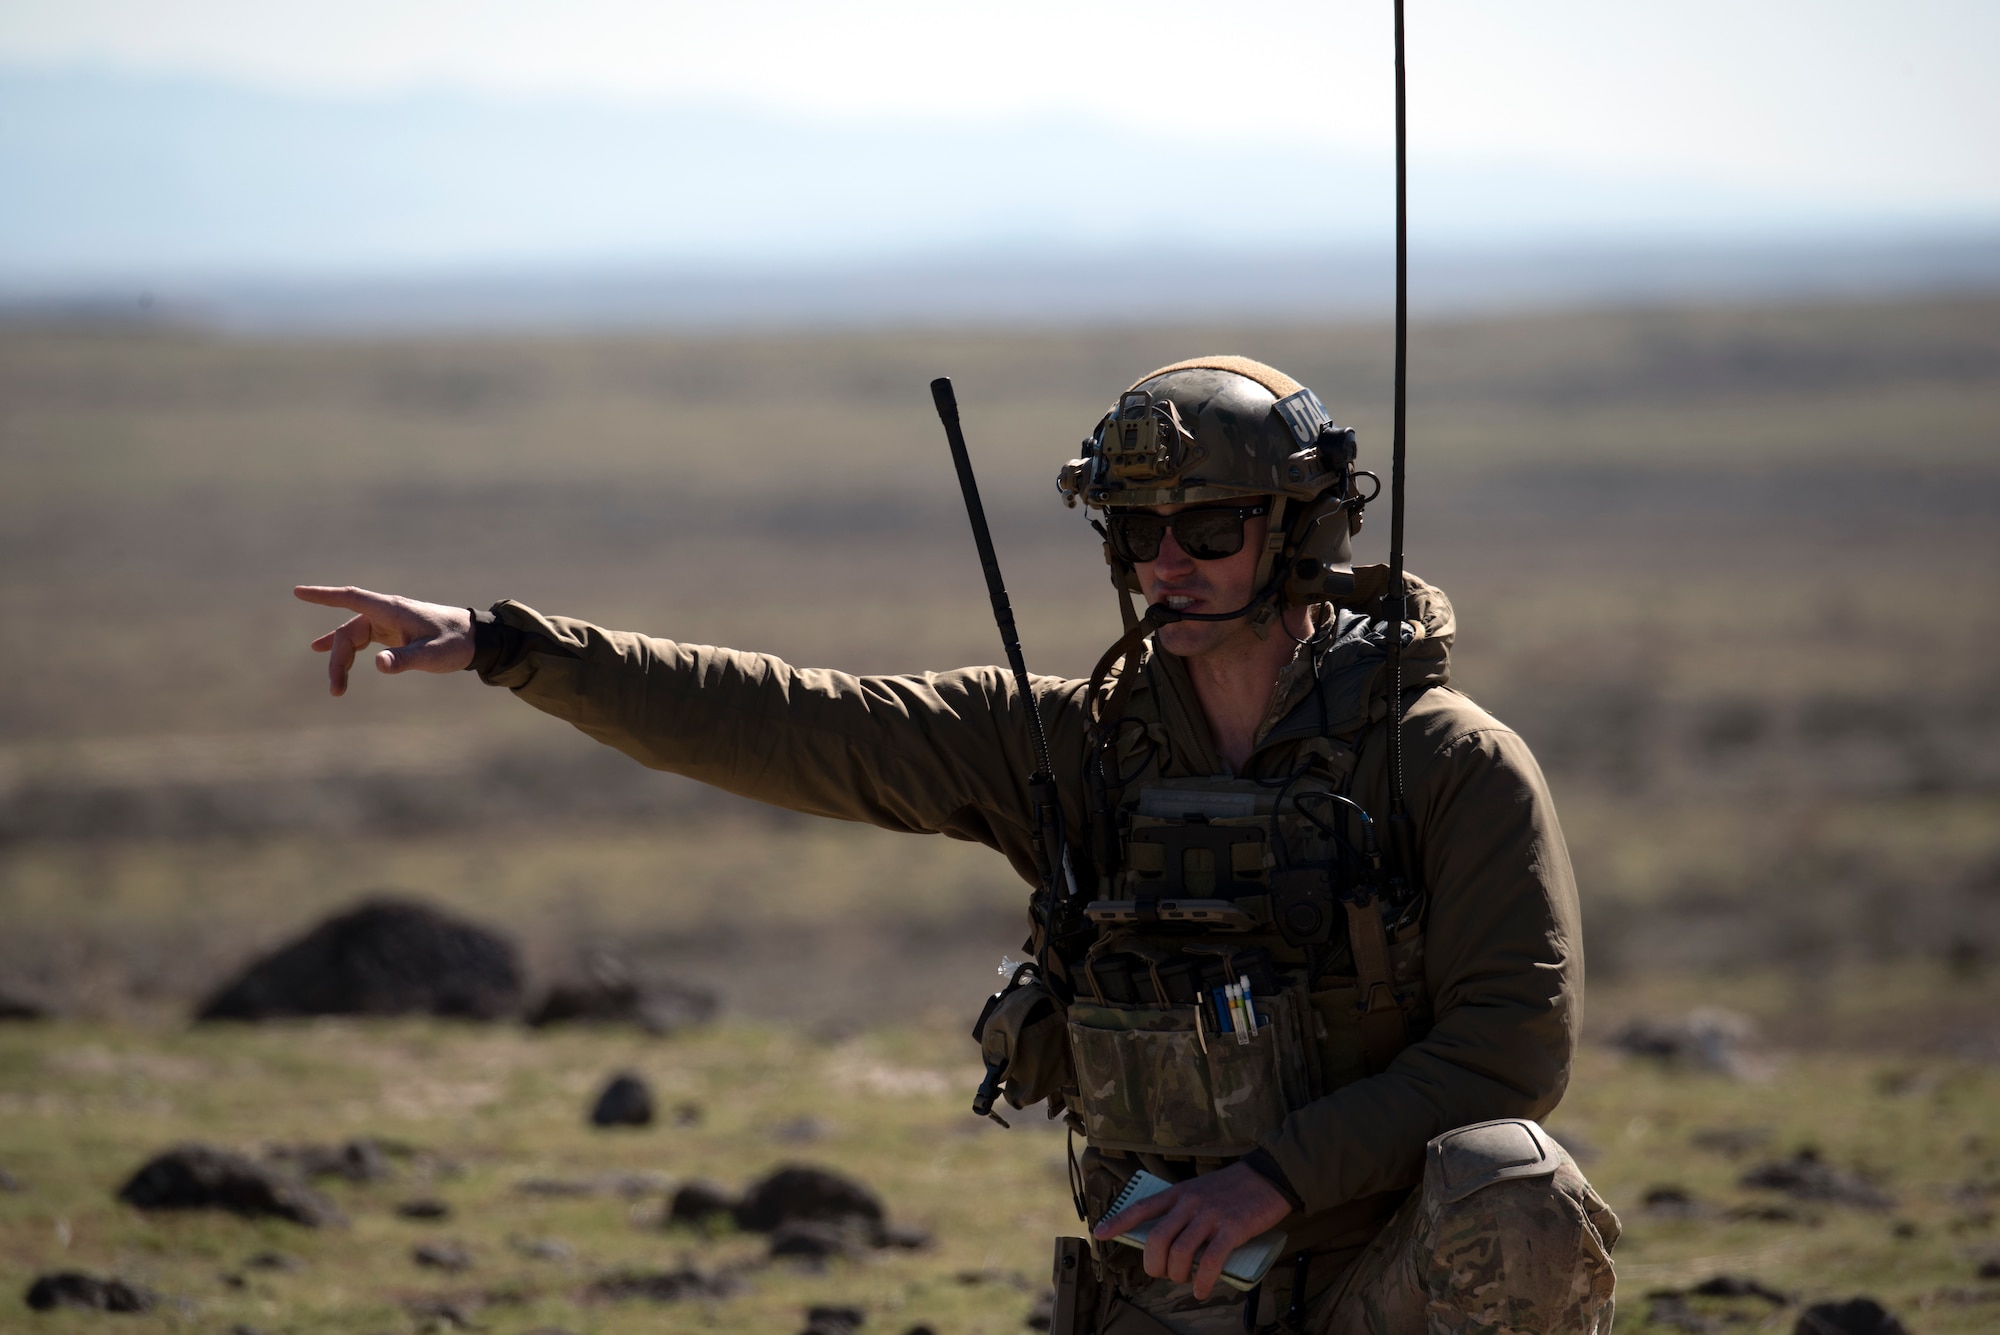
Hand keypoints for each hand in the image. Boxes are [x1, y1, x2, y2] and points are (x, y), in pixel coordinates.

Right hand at [294, 585, 475, 695]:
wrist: (476, 639)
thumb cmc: (455, 643)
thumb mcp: (431, 655)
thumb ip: (405, 659)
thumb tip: (379, 665)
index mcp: (391, 610)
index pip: (350, 597)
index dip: (323, 596)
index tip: (298, 592)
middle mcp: (386, 613)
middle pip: (348, 632)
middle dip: (338, 660)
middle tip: (337, 690)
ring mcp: (388, 622)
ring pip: (353, 637)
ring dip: (341, 659)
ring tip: (335, 686)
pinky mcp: (393, 633)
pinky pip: (362, 639)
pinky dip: (347, 649)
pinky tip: (328, 653)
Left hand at [1092, 1163, 1292, 1300]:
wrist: (1269, 1176)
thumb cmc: (1233, 1187)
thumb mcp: (1200, 1189)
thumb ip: (1183, 1209)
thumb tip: (1169, 1240)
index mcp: (1179, 1193)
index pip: (1141, 1207)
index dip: (1118, 1221)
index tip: (1100, 1233)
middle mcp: (1189, 1203)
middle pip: (1157, 1239)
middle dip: (1153, 1264)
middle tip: (1162, 1274)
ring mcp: (1210, 1216)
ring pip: (1180, 1253)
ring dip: (1177, 1275)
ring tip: (1185, 1282)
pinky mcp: (1231, 1229)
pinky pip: (1211, 1260)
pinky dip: (1203, 1280)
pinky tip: (1202, 1289)